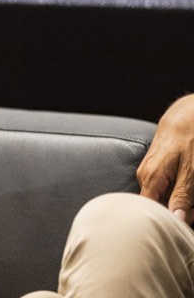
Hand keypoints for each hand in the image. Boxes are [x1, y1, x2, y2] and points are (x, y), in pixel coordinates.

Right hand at [138, 94, 193, 219]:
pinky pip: (167, 186)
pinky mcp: (158, 167)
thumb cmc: (190, 140)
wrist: (187, 113)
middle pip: (158, 205)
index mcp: (150, 179)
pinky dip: (181, 190)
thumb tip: (175, 220)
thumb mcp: (191, 172)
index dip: (169, 221)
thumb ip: (182, 197)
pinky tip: (189, 186)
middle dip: (180, 211)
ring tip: (193, 195)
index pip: (151, 212)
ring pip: (164, 196)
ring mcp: (150, 171)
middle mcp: (145, 176)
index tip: (187, 221)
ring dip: (182, 201)